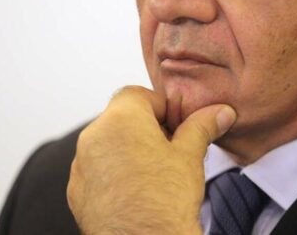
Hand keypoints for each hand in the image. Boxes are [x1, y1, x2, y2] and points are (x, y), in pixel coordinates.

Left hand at [67, 86, 236, 234]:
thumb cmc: (165, 201)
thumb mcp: (190, 156)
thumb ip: (202, 126)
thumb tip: (220, 112)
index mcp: (120, 118)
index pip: (139, 94)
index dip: (163, 108)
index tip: (178, 127)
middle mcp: (94, 136)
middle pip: (122, 118)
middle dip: (146, 130)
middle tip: (171, 152)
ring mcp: (81, 165)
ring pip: (108, 145)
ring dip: (129, 152)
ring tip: (155, 176)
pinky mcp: (76, 191)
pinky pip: (97, 171)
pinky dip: (114, 175)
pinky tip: (136, 193)